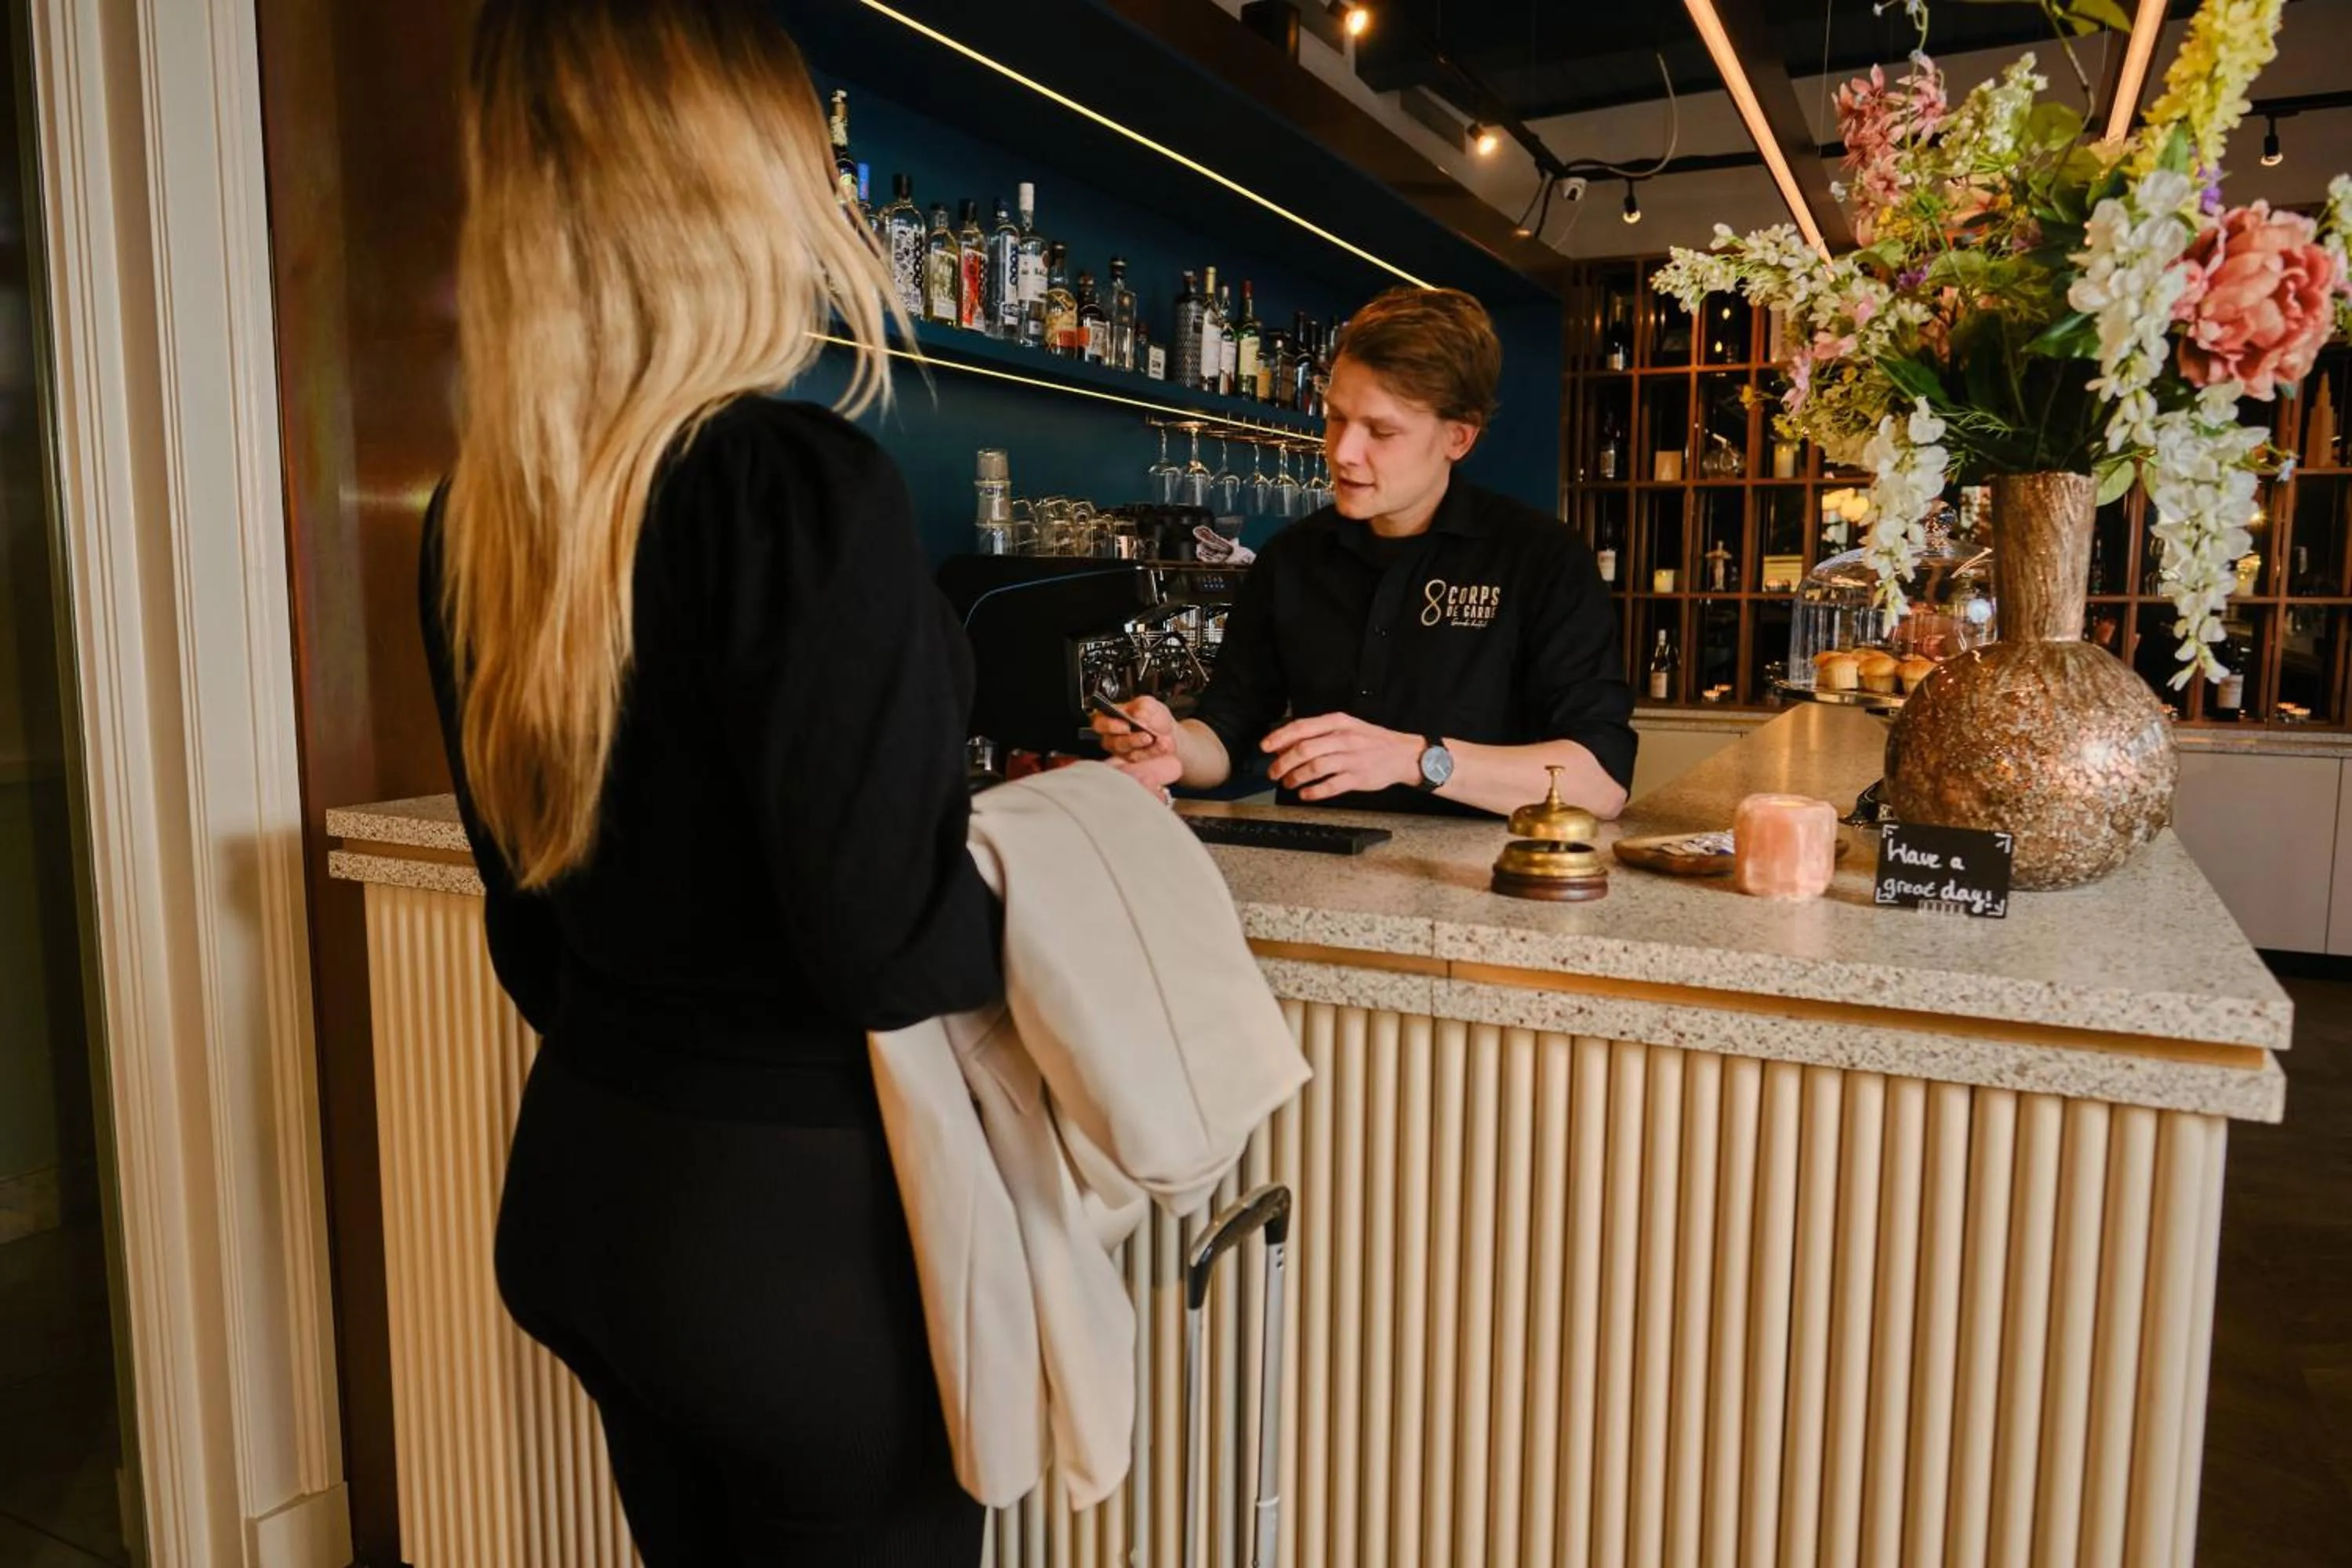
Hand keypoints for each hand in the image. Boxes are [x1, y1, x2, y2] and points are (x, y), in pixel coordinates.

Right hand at [1091, 696, 1181, 795]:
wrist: (1170, 733)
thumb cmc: (1154, 718)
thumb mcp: (1150, 704)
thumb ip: (1143, 707)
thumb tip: (1138, 716)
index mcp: (1112, 716)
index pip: (1100, 722)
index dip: (1110, 725)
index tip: (1126, 725)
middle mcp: (1113, 735)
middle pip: (1109, 741)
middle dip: (1128, 739)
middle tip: (1144, 735)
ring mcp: (1121, 749)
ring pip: (1124, 751)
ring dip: (1140, 744)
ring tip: (1151, 738)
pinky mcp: (1130, 760)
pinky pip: (1136, 758)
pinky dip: (1149, 751)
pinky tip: (1158, 745)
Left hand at [1262, 713, 1420, 801]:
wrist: (1403, 754)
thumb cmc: (1370, 740)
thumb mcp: (1346, 726)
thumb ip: (1317, 733)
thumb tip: (1285, 743)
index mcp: (1338, 722)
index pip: (1302, 727)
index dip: (1279, 738)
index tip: (1265, 747)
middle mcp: (1344, 738)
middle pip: (1304, 750)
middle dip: (1282, 762)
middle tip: (1273, 771)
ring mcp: (1351, 759)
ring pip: (1314, 768)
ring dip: (1295, 777)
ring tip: (1287, 783)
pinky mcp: (1358, 778)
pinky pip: (1330, 786)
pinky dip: (1313, 792)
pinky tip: (1305, 794)